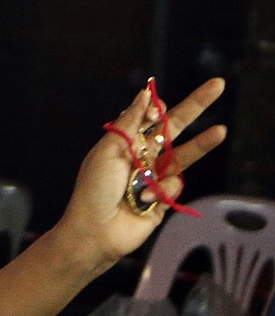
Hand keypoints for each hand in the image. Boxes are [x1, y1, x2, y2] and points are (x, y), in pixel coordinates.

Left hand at [56, 78, 226, 273]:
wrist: (97, 229)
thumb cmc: (95, 187)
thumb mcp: (109, 150)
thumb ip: (130, 122)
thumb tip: (144, 93)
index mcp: (125, 140)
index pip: (148, 116)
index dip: (156, 107)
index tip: (158, 104)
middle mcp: (143, 154)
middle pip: (174, 127)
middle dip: (196, 107)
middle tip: (218, 85)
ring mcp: (156, 174)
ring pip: (185, 154)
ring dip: (202, 142)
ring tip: (221, 131)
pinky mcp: (165, 195)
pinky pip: (175, 183)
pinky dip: (161, 188)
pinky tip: (144, 197)